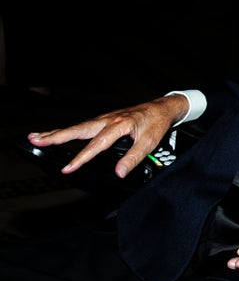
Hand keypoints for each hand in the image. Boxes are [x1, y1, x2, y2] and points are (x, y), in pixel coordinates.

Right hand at [26, 94, 188, 178]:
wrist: (162, 107)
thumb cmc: (156, 123)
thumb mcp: (150, 142)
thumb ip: (134, 158)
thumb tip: (119, 173)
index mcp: (119, 125)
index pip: (97, 144)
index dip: (82, 157)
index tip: (69, 168)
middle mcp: (109, 119)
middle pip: (78, 129)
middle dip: (56, 136)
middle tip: (36, 140)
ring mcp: (105, 118)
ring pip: (78, 127)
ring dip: (57, 132)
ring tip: (37, 138)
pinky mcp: (105, 119)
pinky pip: (84, 126)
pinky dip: (68, 130)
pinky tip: (59, 135)